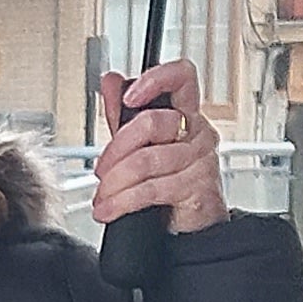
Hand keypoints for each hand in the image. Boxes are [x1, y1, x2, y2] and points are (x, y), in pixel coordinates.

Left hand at [95, 59, 225, 234]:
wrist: (190, 224)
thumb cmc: (170, 180)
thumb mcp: (143, 144)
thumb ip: (124, 113)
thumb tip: (111, 81)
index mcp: (186, 113)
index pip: (182, 77)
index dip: (156, 79)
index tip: (129, 96)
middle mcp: (198, 132)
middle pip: (151, 123)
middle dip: (115, 149)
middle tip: (101, 170)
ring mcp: (201, 159)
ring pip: (146, 161)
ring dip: (114, 183)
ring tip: (103, 196)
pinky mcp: (197, 187)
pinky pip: (151, 189)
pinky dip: (121, 202)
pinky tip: (109, 208)